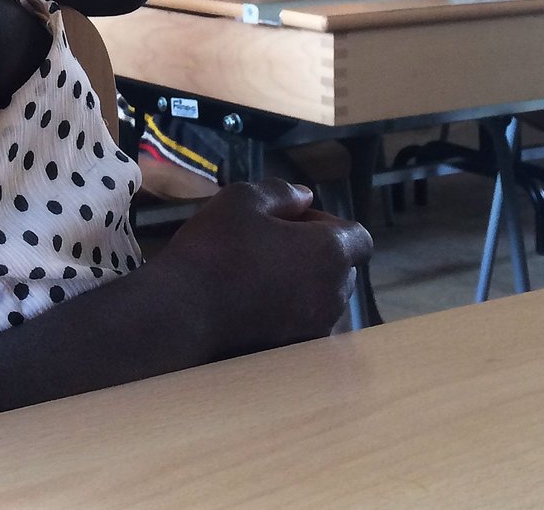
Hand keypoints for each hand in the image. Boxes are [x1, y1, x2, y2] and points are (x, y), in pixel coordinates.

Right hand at [157, 179, 372, 354]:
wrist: (183, 312)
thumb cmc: (217, 247)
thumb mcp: (243, 199)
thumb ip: (282, 192)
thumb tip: (305, 196)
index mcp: (330, 252)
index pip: (359, 237)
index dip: (328, 223)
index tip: (291, 219)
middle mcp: (333, 294)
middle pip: (342, 267)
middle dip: (316, 251)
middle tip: (271, 240)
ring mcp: (315, 327)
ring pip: (323, 296)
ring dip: (303, 280)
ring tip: (260, 270)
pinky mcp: (293, 350)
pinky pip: (303, 321)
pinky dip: (289, 307)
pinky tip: (252, 299)